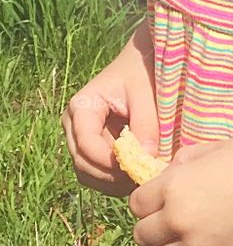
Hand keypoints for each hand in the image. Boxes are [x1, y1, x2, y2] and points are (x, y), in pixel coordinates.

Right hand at [61, 41, 158, 197]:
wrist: (141, 63)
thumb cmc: (141, 72)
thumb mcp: (145, 92)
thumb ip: (145, 123)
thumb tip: (145, 157)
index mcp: (82, 106)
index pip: (86, 143)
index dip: (107, 161)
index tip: (133, 166)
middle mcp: (74, 124)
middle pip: (82, 162)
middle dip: (110, 175)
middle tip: (140, 178)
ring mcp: (81, 138)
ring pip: (87, 173)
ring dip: (112, 182)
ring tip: (140, 178)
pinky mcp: (93, 147)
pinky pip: (97, 172)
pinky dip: (113, 180)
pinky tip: (135, 176)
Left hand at [129, 138, 232, 245]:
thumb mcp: (213, 149)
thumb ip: (182, 163)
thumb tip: (165, 176)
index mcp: (174, 188)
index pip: (135, 205)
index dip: (146, 201)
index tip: (158, 198)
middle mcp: (179, 220)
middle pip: (142, 236)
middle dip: (151, 226)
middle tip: (169, 218)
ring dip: (168, 245)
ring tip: (187, 232)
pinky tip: (212, 237)